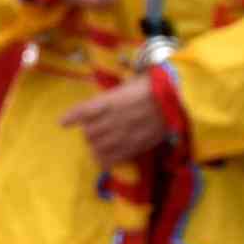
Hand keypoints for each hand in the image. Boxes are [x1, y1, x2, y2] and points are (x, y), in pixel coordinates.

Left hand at [68, 73, 182, 173]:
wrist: (181, 101)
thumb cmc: (157, 87)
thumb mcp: (133, 82)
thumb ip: (116, 94)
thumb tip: (105, 99)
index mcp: (112, 101)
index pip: (84, 111)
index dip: (72, 117)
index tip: (62, 122)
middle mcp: (115, 119)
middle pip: (89, 133)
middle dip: (88, 133)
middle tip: (92, 131)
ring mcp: (125, 135)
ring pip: (98, 147)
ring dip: (95, 146)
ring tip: (99, 144)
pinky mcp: (136, 147)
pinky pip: (114, 159)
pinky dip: (105, 160)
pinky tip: (103, 160)